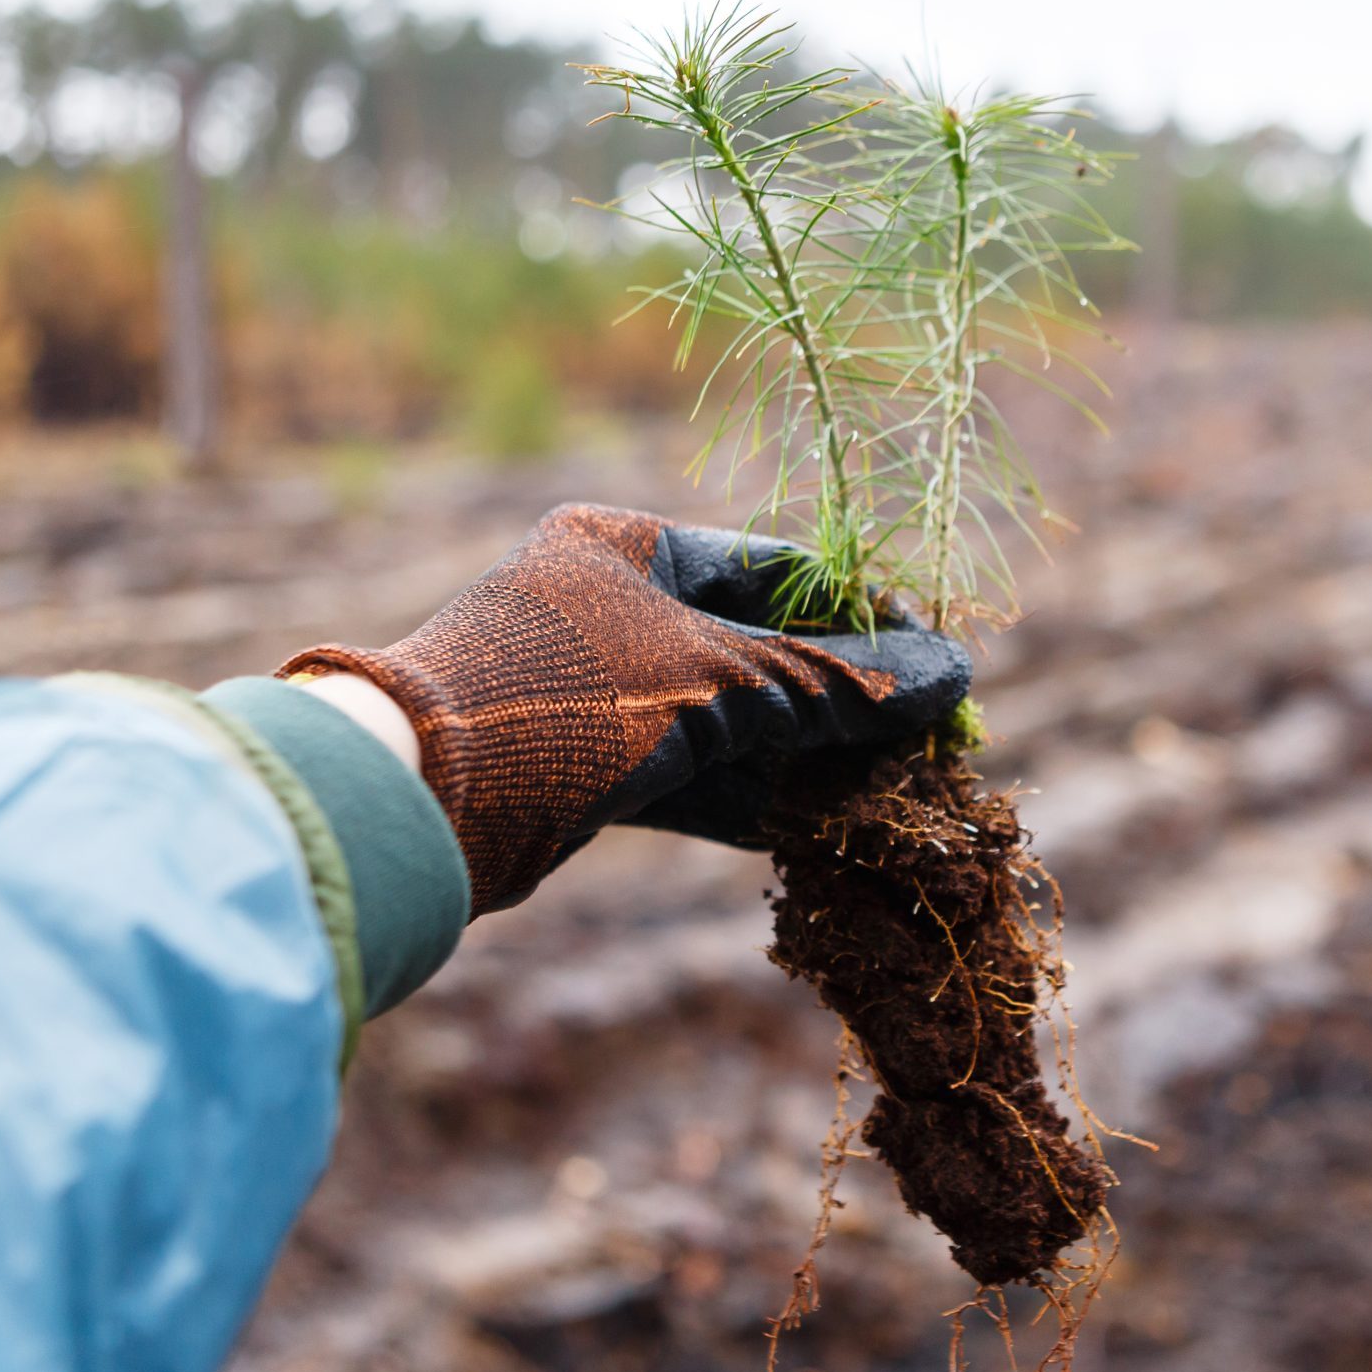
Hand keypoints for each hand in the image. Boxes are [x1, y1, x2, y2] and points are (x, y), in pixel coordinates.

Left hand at [279, 504, 969, 912]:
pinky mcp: (581, 768)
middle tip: (924, 744)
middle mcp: (606, 605)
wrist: (417, 799)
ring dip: (805, 757)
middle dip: (840, 700)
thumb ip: (837, 684)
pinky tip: (820, 827)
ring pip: (729, 719)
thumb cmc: (569, 700)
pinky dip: (752, 797)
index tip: (933, 666)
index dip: (863, 618)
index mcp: (626, 544)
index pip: (776, 568)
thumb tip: (953, 676)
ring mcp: (592, 689)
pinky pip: (691, 774)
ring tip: (891, 792)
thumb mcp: (720, 683)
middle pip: (759, 649)